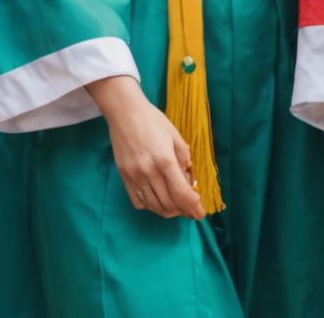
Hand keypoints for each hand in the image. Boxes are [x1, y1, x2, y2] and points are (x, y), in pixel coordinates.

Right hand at [87, 74, 202, 219]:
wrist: (124, 112)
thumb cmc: (153, 121)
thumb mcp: (176, 137)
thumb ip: (185, 161)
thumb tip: (191, 183)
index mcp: (165, 160)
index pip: (182, 194)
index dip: (193, 207)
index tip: (200, 212)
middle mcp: (149, 171)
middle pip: (169, 203)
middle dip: (183, 211)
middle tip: (190, 210)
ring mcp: (134, 175)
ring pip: (154, 206)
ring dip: (168, 211)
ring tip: (176, 207)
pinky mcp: (124, 176)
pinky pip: (138, 202)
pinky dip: (151, 206)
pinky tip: (157, 200)